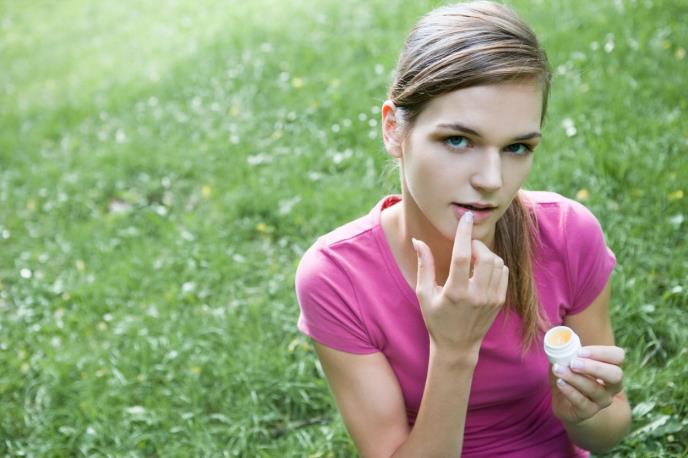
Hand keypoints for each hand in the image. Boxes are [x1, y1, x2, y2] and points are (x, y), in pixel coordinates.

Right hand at [411, 211, 508, 353]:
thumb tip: (418, 241)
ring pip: (497, 262)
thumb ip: (424, 265)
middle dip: (475, 244)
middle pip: (484, 256)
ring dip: (485, 253)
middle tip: (465, 247)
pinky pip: (503, 272)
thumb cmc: (436, 319)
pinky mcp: (499, 301)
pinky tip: (482, 269)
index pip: (462, 255)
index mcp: (455, 292)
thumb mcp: (424, 293)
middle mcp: (476, 295)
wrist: (457, 346)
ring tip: (473, 258)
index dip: (463, 233)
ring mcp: (491, 299)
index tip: (464, 217)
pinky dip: (494, 264)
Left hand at [549, 345, 624, 424]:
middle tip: (573, 362)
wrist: (565, 404)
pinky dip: (569, 391)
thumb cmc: (570, 376)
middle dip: (594, 367)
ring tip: (557, 369)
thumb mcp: (569, 361)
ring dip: (575, 378)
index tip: (580, 351)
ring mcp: (602, 400)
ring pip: (595, 389)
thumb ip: (566, 351)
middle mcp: (612, 385)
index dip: (602, 352)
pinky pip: (582, 402)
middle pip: (615, 375)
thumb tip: (556, 342)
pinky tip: (559, 382)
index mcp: (610, 367)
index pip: (618, 356)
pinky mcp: (588, 411)